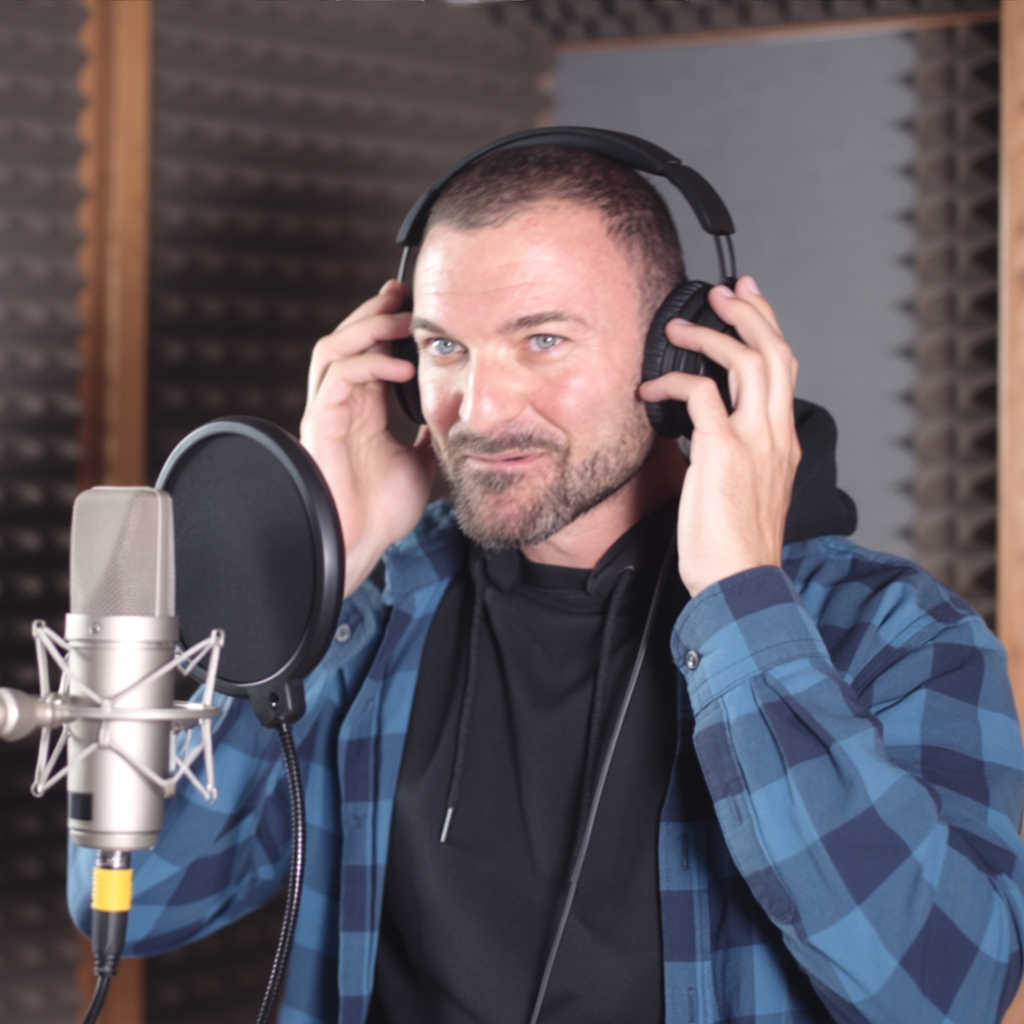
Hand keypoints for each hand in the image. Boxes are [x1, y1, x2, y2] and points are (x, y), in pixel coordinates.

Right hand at [301, 280, 436, 596]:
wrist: (362, 544)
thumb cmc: (382, 511)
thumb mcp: (419, 460)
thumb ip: (425, 433)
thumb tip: (448, 413)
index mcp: (361, 411)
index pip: (368, 352)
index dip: (386, 325)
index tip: (415, 305)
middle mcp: (340, 406)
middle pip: (345, 340)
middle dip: (373, 312)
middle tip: (404, 294)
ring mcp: (327, 413)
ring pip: (333, 349)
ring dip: (367, 328)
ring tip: (402, 320)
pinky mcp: (321, 425)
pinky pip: (338, 378)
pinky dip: (368, 363)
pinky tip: (400, 365)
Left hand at [638, 276, 799, 596]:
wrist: (741, 582)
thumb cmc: (737, 546)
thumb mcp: (745, 489)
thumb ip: (732, 453)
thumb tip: (699, 432)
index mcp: (782, 440)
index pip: (785, 369)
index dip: (768, 328)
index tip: (748, 302)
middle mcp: (775, 433)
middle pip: (774, 352)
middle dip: (749, 312)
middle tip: (723, 292)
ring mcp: (753, 440)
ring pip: (746, 361)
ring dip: (710, 335)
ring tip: (677, 327)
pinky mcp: (722, 451)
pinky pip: (699, 394)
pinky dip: (671, 382)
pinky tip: (649, 390)